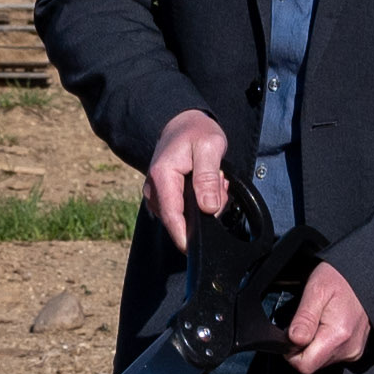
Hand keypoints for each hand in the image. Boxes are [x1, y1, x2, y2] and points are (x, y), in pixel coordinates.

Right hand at [145, 110, 233, 249]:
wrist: (183, 122)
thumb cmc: (196, 132)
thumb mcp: (210, 148)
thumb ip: (207, 178)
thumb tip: (208, 208)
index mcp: (162, 176)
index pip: (172, 217)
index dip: (185, 238)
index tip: (196, 251)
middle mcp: (154, 189)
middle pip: (179, 220)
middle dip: (205, 212)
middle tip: (219, 183)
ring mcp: (156, 194)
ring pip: (182, 217)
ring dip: (204, 205)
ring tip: (214, 179)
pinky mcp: (163, 197)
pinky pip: (182, 211)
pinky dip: (199, 203)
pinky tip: (206, 186)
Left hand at [279, 262, 371, 373]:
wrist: (364, 277)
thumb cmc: (339, 279)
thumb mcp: (316, 290)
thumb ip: (304, 318)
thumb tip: (293, 341)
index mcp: (338, 335)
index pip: (305, 365)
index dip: (291, 353)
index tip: (291, 334)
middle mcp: (349, 349)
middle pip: (312, 364)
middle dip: (302, 348)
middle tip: (305, 323)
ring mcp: (354, 351)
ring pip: (321, 361)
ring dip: (313, 345)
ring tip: (319, 321)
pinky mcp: (356, 351)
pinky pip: (332, 356)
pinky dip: (324, 344)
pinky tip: (327, 326)